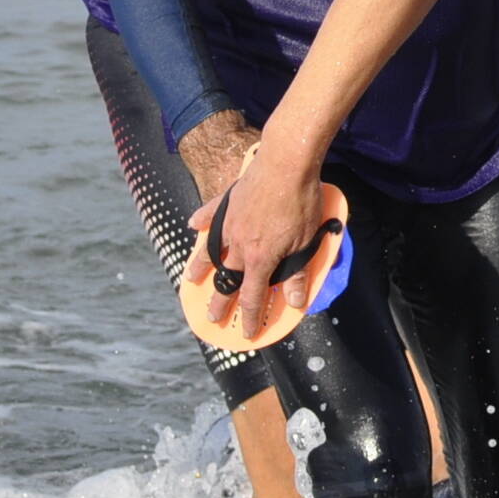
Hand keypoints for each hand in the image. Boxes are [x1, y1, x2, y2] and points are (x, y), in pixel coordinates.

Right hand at [186, 113, 316, 337]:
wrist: (286, 163)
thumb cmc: (301, 201)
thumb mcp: (306, 241)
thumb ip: (298, 273)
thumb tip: (294, 302)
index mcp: (260, 258)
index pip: (254, 297)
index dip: (251, 318)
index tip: (248, 334)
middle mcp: (238, 245)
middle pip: (227, 280)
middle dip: (221, 302)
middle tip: (213, 317)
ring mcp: (229, 223)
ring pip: (210, 251)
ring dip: (200, 268)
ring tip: (191, 280)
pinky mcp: (226, 202)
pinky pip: (209, 215)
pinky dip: (200, 221)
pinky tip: (193, 226)